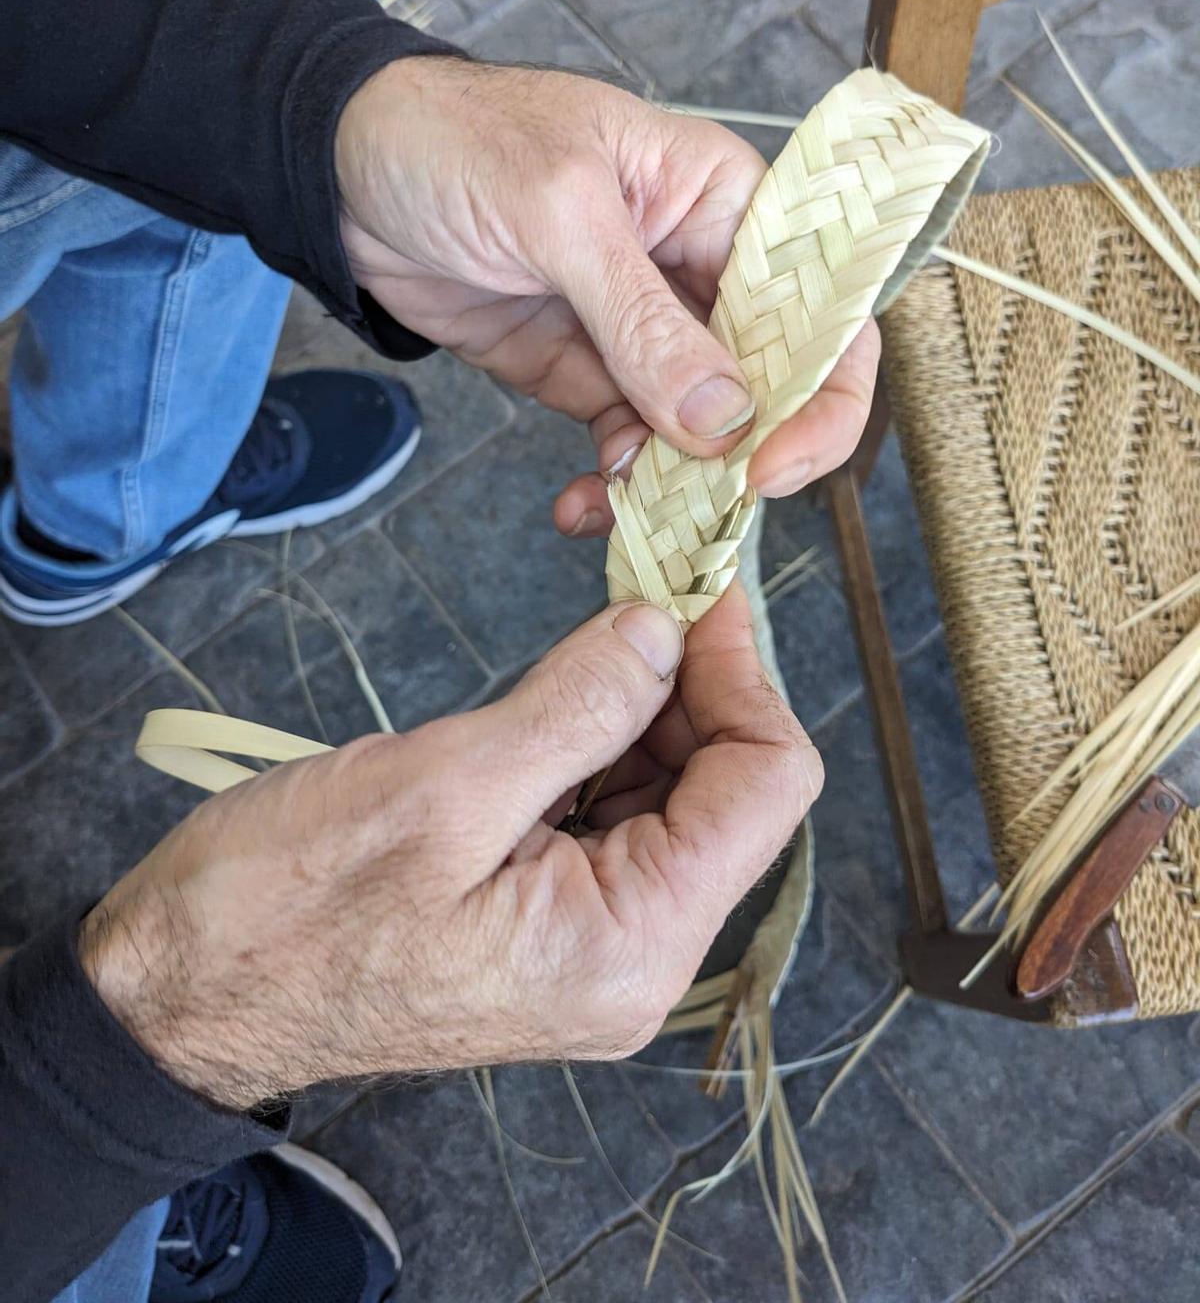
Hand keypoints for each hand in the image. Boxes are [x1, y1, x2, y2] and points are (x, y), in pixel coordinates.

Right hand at [80, 585, 820, 1109]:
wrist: (180, 996)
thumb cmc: (289, 907)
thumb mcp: (444, 785)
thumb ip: (579, 703)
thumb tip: (665, 628)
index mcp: (631, 943)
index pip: (768, 785)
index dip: (741, 669)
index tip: (688, 587)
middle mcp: (634, 959)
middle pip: (727, 790)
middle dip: (690, 682)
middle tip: (636, 587)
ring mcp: (591, 946)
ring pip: (669, 797)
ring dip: (640, 709)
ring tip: (586, 639)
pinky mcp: (546, 923)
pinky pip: (609, 820)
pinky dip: (595, 747)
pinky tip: (552, 700)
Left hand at [335, 59, 879, 533]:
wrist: (340, 172)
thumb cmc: (455, 140)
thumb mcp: (558, 214)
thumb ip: (642, 320)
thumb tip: (722, 419)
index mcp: (725, 202)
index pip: (821, 303)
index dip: (820, 392)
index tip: (771, 462)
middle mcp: (700, 269)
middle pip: (771, 382)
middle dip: (742, 455)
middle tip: (699, 508)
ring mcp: (643, 329)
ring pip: (698, 430)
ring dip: (671, 484)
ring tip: (620, 507)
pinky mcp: (587, 371)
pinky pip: (629, 445)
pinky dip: (616, 486)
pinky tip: (582, 503)